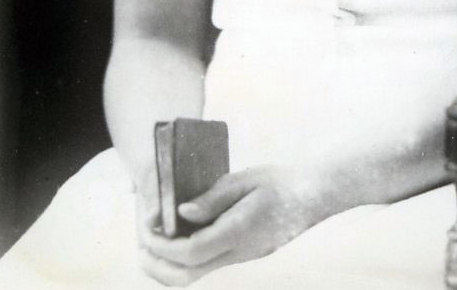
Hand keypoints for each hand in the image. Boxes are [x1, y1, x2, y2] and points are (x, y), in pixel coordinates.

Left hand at [137, 165, 332, 286]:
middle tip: (142, 244)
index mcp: (237, 232)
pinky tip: (181, 233)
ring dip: (168, 264)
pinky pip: (207, 263)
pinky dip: (185, 255)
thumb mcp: (246, 180)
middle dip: (157, 265)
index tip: (147, 226)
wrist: (314, 196)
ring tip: (154, 241)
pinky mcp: (243, 254)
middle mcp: (237, 252)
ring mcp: (241, 257)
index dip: (162, 244)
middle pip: (187, 276)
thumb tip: (181, 211)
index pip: (190, 252)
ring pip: (195, 275)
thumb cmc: (281, 181)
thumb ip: (213, 197)